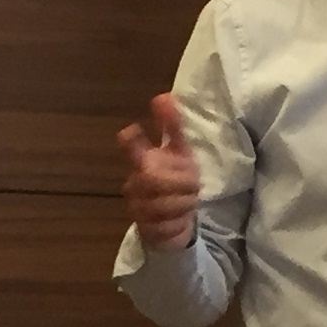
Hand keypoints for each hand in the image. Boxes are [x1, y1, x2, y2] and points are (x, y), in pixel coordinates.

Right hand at [118, 93, 200, 251]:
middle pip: (153, 178)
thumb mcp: (179, 153)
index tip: (131, 130)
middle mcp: (135, 184)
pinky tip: (183, 219)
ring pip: (160, 204)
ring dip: (183, 202)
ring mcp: (137, 208)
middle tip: (196, 182)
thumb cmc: (175, 181)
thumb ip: (172, 127)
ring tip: (191, 200)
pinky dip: (179, 222)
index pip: (131, 148)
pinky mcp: (146, 231)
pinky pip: (164, 226)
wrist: (173, 221)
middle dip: (180, 180)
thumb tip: (164, 95)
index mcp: (143, 162)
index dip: (131, 139)